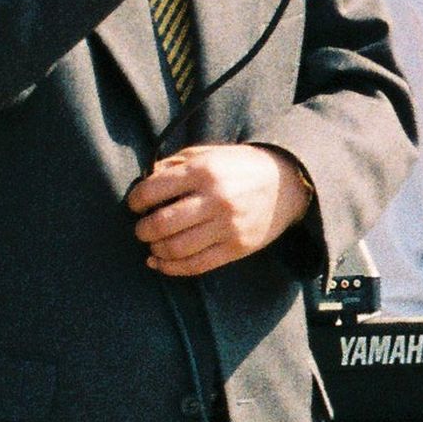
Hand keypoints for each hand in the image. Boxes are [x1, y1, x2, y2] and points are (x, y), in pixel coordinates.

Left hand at [128, 144, 308, 276]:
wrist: (286, 184)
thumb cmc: (240, 167)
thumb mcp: (209, 153)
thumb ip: (176, 164)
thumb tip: (145, 182)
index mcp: (204, 171)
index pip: (153, 190)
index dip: (136, 200)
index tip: (135, 205)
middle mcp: (216, 199)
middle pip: (162, 223)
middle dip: (142, 230)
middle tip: (141, 229)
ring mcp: (228, 226)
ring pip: (176, 248)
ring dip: (156, 250)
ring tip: (153, 245)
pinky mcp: (236, 248)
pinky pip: (196, 265)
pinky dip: (171, 268)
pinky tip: (160, 263)